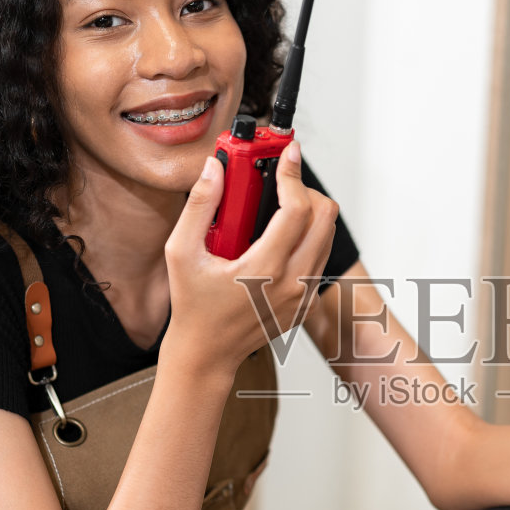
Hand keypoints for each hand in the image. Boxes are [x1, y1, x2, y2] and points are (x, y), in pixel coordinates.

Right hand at [163, 139, 337, 374]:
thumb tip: (215, 169)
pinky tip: (279, 236)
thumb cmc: (193, 308)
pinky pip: (320, 257)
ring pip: (327, 236)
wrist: (206, 354)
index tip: (286, 155)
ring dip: (309, 213)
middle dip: (305, 190)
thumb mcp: (181, 253)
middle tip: (281, 182)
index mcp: (264, 270)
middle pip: (325, 218)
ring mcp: (303, 295)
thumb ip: (200, 206)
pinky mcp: (306, 302)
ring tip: (277, 207)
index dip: (293, 174)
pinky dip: (307, 237)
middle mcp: (292, 283)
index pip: (297, 210)